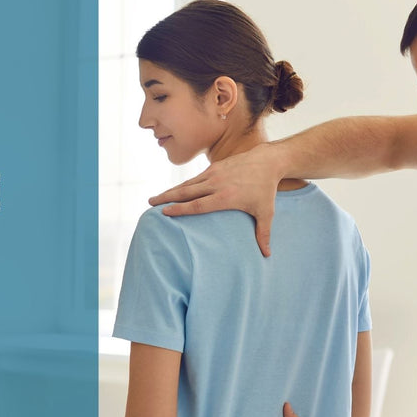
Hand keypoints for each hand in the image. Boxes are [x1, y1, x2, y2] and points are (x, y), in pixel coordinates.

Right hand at [148, 142, 283, 256]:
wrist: (266, 161)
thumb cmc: (266, 190)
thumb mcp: (266, 212)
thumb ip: (263, 234)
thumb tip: (266, 255)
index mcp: (226, 197)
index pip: (198, 205)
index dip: (180, 209)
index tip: (165, 213)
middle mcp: (216, 184)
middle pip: (186, 192)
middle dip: (166, 198)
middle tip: (150, 204)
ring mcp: (213, 174)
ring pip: (187, 184)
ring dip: (170, 191)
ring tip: (155, 199)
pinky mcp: (214, 167)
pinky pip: (194, 179)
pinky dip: (181, 186)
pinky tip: (172, 192)